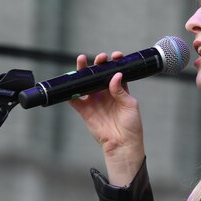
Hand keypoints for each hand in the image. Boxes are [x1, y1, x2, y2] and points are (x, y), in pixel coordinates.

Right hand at [68, 51, 145, 184]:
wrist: (122, 144)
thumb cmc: (131, 125)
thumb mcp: (130, 105)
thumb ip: (121, 90)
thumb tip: (115, 76)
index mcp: (119, 90)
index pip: (115, 72)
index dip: (114, 63)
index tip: (114, 56)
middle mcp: (105, 94)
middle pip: (98, 75)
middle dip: (97, 64)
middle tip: (99, 58)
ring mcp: (95, 101)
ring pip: (85, 84)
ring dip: (82, 73)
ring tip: (81, 62)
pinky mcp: (85, 111)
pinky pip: (75, 100)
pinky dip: (70, 93)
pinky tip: (69, 84)